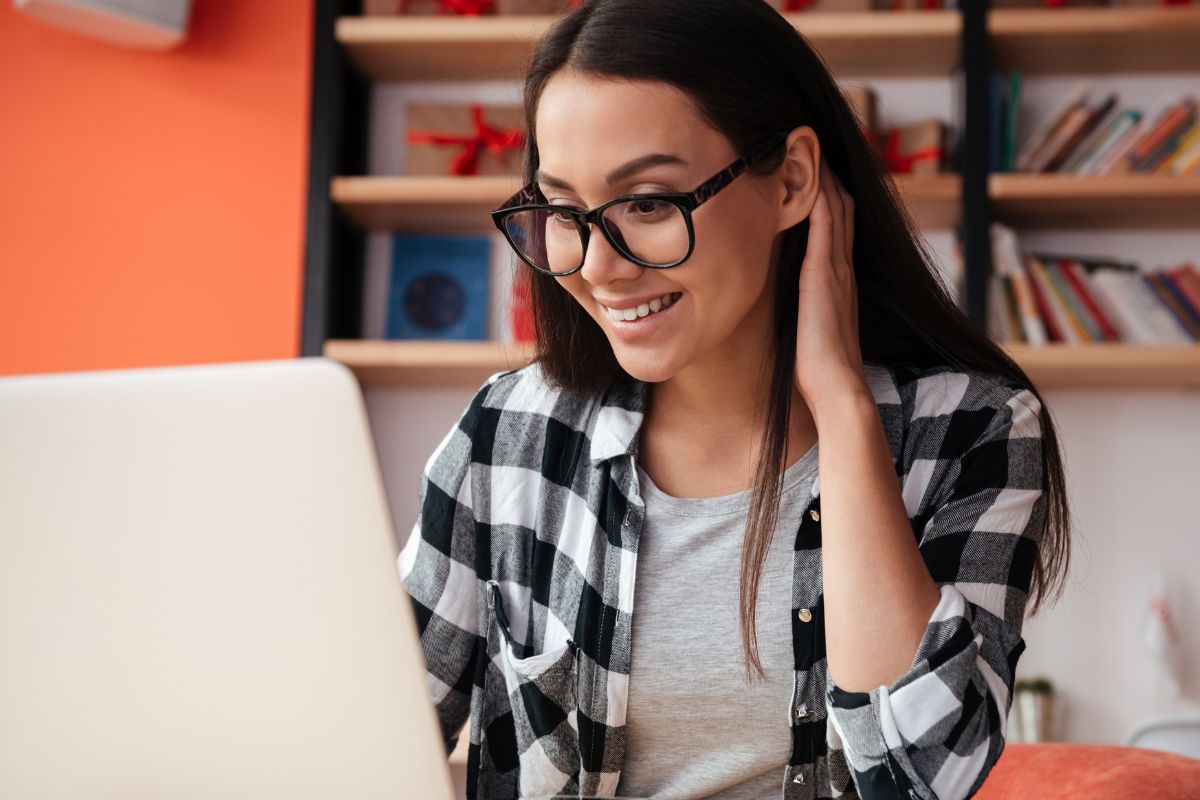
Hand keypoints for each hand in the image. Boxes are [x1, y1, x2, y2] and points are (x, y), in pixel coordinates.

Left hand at [793, 153, 867, 415]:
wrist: (836, 388)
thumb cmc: (817, 368)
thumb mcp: (809, 328)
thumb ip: (804, 309)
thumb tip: (791, 306)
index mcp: (838, 280)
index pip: (838, 225)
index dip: (828, 194)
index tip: (812, 168)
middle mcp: (841, 267)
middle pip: (842, 205)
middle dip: (829, 173)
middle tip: (811, 140)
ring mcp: (836, 268)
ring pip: (837, 206)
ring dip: (824, 174)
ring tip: (809, 141)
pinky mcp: (824, 273)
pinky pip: (827, 222)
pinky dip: (821, 194)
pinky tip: (811, 170)